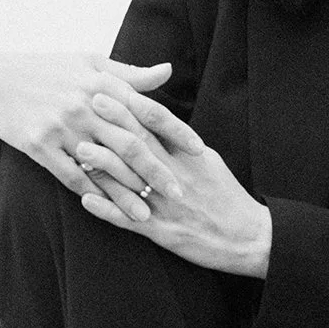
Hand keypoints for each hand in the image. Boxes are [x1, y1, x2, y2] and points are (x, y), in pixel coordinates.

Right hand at [0, 51, 197, 218]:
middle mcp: (86, 105)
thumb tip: (167, 71)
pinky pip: (71, 175)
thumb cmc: (47, 69)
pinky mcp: (40, 145)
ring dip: (129, 193)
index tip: (199, 151)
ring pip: (104, 165)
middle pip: (132, 143)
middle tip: (181, 194)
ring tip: (149, 215)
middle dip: (158, 172)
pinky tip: (109, 211)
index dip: (176, 131)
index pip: (149, 109)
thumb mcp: (88, 62)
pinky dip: (93, 195)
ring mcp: (62, 126)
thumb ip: (130, 74)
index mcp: (103, 83)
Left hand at [74, 94, 272, 278]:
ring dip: (103, 165)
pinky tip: (85, 201)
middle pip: (141, 144)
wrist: (249, 238)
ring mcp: (168, 204)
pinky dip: (107, 210)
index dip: (132, 104)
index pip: (159, 123)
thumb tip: (157, 121)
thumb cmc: (227, 198)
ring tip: (79, 150)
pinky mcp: (163, 232)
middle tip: (86, 105)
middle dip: (112, 124)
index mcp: (191, 156)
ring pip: (131, 180)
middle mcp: (178, 176)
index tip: (108, 89)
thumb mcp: (209, 163)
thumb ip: (181, 143)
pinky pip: (130, 220)